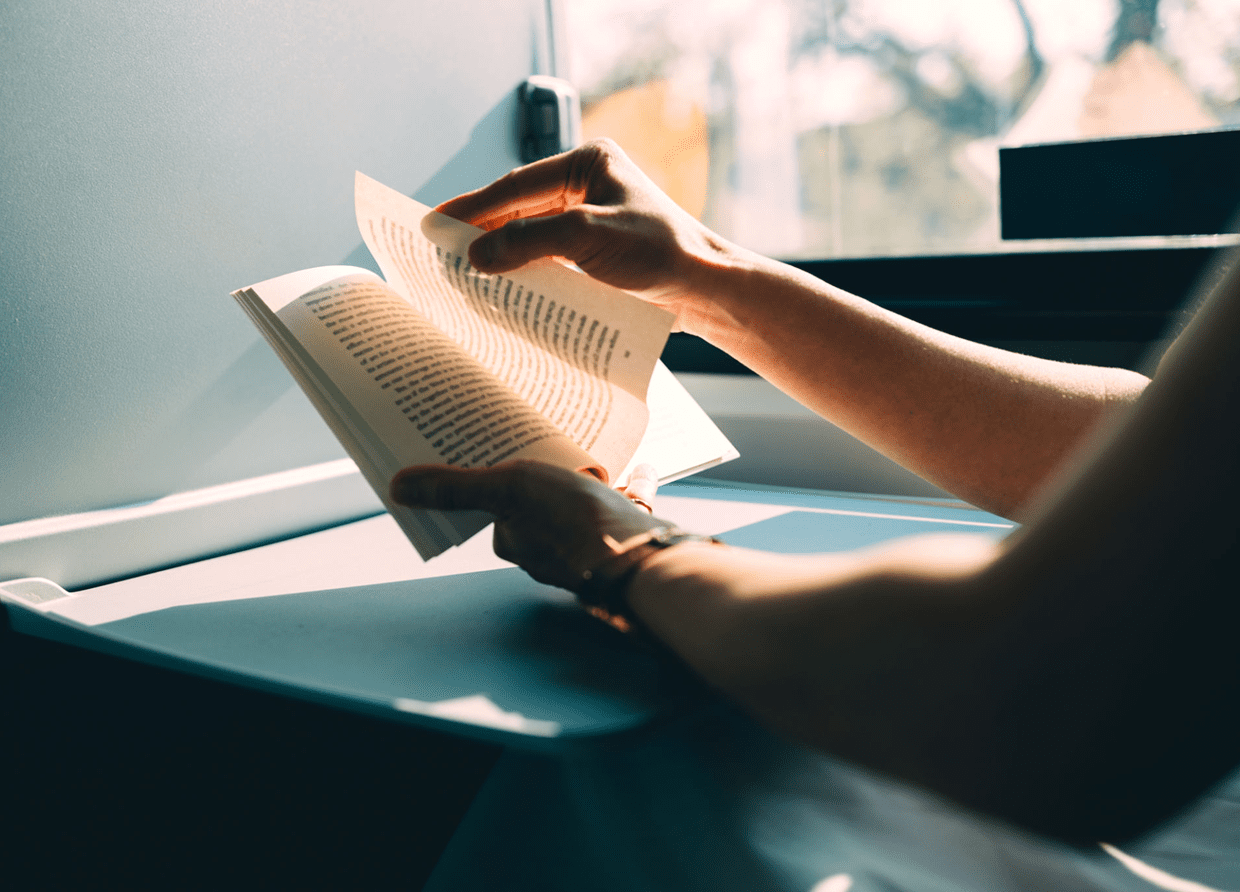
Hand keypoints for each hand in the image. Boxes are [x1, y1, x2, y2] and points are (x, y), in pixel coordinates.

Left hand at [390, 460, 665, 591]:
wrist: (636, 555)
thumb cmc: (569, 522)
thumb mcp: (504, 489)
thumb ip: (454, 488)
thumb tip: (399, 488)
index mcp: (517, 541)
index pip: (495, 509)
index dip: (493, 484)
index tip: (496, 458)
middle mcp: (551, 548)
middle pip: (540, 508)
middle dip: (542, 484)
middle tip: (542, 447)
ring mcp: (592, 542)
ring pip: (585, 508)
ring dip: (584, 484)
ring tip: (588, 453)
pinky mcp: (628, 534)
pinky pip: (628, 505)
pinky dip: (633, 486)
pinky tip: (642, 468)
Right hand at [436, 139, 734, 329]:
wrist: (707, 291)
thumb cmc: (661, 254)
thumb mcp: (587, 240)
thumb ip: (528, 242)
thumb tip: (476, 255)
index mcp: (587, 163)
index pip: (515, 186)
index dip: (472, 208)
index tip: (434, 226)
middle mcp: (586, 185)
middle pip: (518, 207)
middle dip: (480, 230)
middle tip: (437, 251)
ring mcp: (590, 218)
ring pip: (530, 233)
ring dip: (499, 253)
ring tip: (459, 271)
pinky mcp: (596, 251)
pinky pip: (547, 256)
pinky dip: (522, 270)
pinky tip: (500, 285)